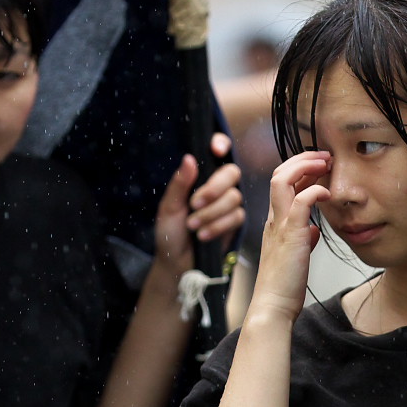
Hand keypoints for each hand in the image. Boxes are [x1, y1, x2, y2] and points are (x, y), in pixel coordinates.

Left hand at [153, 133, 243, 273]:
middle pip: (231, 172)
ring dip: (211, 213)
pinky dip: (218, 226)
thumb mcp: (169, 207)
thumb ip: (180, 183)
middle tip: (194, 204)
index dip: (221, 144)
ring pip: (234, 197)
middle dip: (214, 189)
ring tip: (192, 225)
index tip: (216, 150)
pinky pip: (237, 216)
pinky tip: (203, 235)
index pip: (217, 151)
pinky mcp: (236, 222)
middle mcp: (217, 186)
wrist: (177, 263)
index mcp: (200, 176)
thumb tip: (189, 158)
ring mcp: (228, 203)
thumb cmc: (171, 232)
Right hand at [248, 151, 330, 322]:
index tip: (320, 165)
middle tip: (325, 156)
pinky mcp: (290, 235)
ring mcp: (279, 225)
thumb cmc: (285, 285)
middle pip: (279, 173)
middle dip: (303, 159)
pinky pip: (301, 202)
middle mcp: (273, 218)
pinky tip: (328, 194)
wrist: (273, 306)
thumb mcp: (297, 255)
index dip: (300, 168)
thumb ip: (304, 238)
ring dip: (305, 167)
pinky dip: (315, 191)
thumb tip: (314, 230)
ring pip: (283, 180)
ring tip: (325, 163)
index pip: (282, 182)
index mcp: (274, 221)